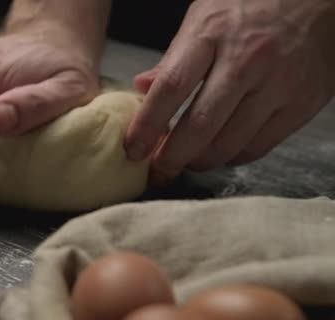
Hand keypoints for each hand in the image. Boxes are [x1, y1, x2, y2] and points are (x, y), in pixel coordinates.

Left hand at [125, 0, 334, 184]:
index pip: (171, 87)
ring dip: (200, 161)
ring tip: (186, 162)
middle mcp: (246, 61)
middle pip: (199, 125)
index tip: (132, 149)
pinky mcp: (300, 105)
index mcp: (212, 34)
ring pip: (228, 144)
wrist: (319, 0)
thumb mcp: (204, 16)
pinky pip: (257, 147)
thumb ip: (173, 57)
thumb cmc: (252, 6)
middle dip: (171, 157)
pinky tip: (220, 152)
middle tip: (157, 172)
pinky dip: (232, 157)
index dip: (147, 125)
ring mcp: (277, 85)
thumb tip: (142, 88)